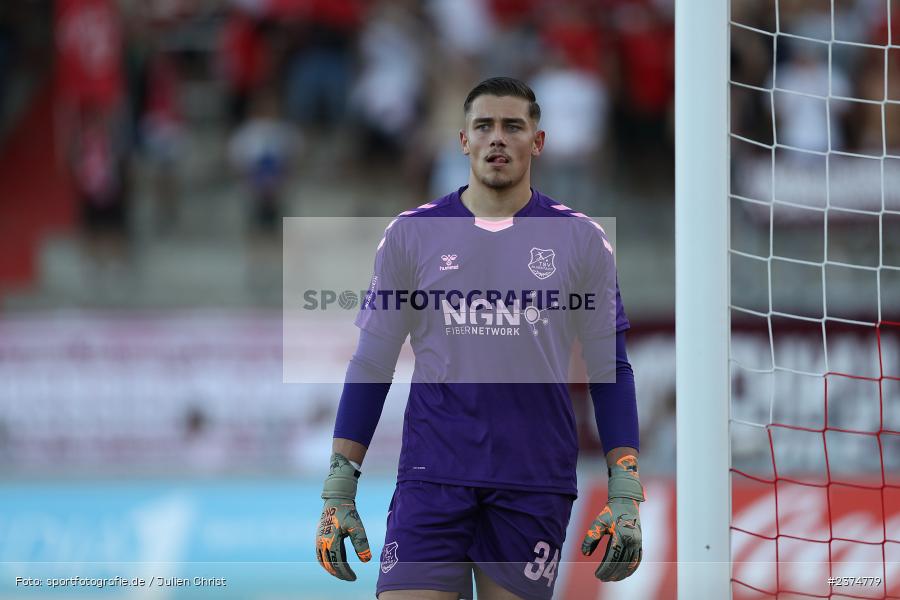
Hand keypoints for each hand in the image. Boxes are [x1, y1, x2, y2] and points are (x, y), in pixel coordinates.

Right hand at [316, 453, 371, 580]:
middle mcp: (321, 541)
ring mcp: (319, 538)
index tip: (353, 578)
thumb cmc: (348, 511)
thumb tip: (366, 560)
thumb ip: (361, 543)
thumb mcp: (357, 526)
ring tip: (341, 573)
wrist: (336, 497)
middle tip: (349, 578)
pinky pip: (320, 553)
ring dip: (331, 568)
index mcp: (330, 541)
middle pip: (328, 564)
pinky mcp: (319, 535)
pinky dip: (326, 561)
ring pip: (322, 560)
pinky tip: (335, 561)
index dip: (345, 573)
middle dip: (338, 573)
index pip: (337, 563)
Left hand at [581, 454, 644, 581]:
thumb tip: (584, 553)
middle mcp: (632, 541)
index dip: (604, 569)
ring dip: (622, 574)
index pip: (612, 559)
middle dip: (611, 573)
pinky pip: (638, 560)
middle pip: (621, 564)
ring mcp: (637, 543)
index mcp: (621, 536)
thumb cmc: (610, 512)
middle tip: (602, 579)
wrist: (625, 502)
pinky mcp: (640, 543)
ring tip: (612, 579)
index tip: (597, 575)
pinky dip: (631, 569)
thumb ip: (590, 537)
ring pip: (631, 564)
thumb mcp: (598, 522)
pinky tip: (624, 573)